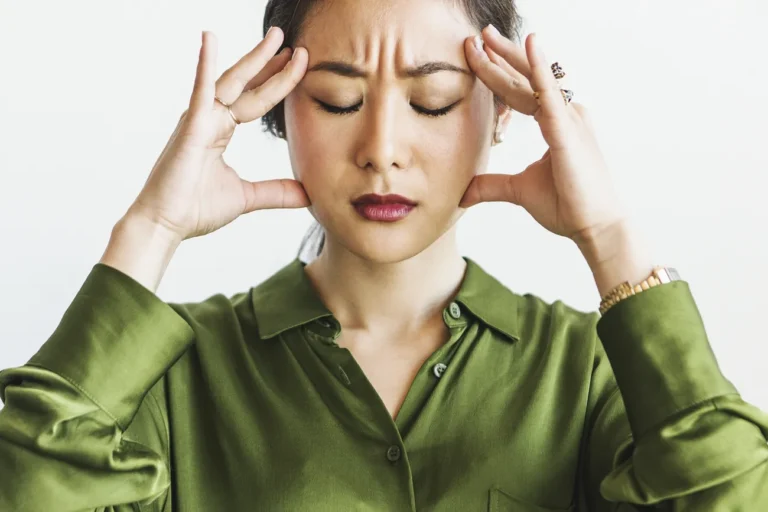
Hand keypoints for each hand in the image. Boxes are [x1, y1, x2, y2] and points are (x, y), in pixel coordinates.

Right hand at [127, 27, 310, 241]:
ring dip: (254, 58)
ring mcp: (199, 120)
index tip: (297, 65)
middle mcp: (210, 119)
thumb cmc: (195, 209)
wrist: (165, 225)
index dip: (276, 83)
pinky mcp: (190, 127)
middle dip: (271, 64)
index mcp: (221, 131)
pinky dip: (205, 65)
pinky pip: (200, 91)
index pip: (256, 101)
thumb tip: (308, 194)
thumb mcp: (247, 197)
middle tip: (294, 44)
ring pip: (232, 82)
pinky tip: (210, 38)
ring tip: (275, 37)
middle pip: (248, 85)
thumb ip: (276, 192)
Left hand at [459, 26, 626, 246]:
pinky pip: (550, 96)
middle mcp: (565, 115)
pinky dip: (540, 70)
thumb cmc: (568, 205)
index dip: (498, 73)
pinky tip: (531, 44)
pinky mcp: (568, 132)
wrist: (595, 227)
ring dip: (509, 57)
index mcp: (555, 123)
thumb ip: (492, 185)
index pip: (521, 92)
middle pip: (526, 78)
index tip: (477, 55)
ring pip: (532, 82)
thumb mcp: (519, 190)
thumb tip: (464, 193)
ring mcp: (569, 120)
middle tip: (477, 36)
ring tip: (486, 36)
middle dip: (500, 56)